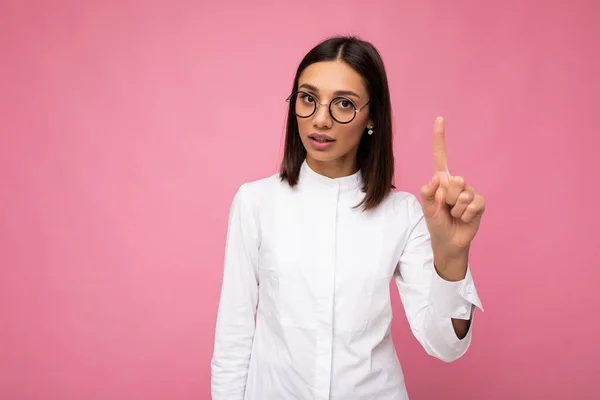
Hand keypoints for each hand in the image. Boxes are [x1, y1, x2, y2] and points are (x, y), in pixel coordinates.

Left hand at [420, 117, 485, 260]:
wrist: (449, 242)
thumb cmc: (436, 224)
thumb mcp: (426, 209)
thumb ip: (427, 194)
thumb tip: (436, 179)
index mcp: (442, 181)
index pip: (441, 156)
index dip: (440, 138)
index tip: (440, 118)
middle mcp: (456, 183)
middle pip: (454, 180)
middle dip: (447, 198)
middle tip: (445, 208)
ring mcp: (469, 192)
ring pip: (463, 194)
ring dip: (456, 209)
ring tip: (454, 215)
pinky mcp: (479, 203)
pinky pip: (474, 204)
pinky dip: (466, 215)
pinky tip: (464, 219)